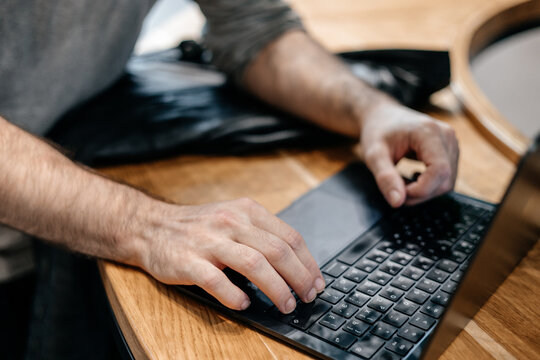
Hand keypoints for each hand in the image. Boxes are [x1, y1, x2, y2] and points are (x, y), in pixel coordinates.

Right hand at [135, 198, 324, 313]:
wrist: (151, 226)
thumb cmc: (199, 226)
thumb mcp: (233, 218)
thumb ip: (261, 235)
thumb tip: (295, 265)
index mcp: (246, 211)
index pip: (289, 236)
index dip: (308, 262)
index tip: (316, 281)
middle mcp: (231, 222)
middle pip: (277, 252)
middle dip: (299, 278)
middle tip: (307, 297)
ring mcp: (209, 241)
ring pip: (254, 265)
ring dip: (276, 289)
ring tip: (285, 305)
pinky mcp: (189, 262)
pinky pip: (218, 282)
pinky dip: (235, 296)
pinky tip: (244, 304)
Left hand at [358, 102, 458, 206]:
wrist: (382, 116)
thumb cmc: (377, 132)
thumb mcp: (373, 155)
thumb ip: (385, 178)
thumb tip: (397, 202)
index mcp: (429, 132)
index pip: (439, 171)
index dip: (421, 190)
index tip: (399, 192)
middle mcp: (447, 136)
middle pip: (445, 180)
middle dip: (421, 194)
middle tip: (396, 189)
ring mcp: (452, 143)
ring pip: (448, 182)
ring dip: (424, 191)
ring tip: (402, 182)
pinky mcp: (451, 151)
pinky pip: (446, 178)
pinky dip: (429, 185)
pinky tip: (413, 177)